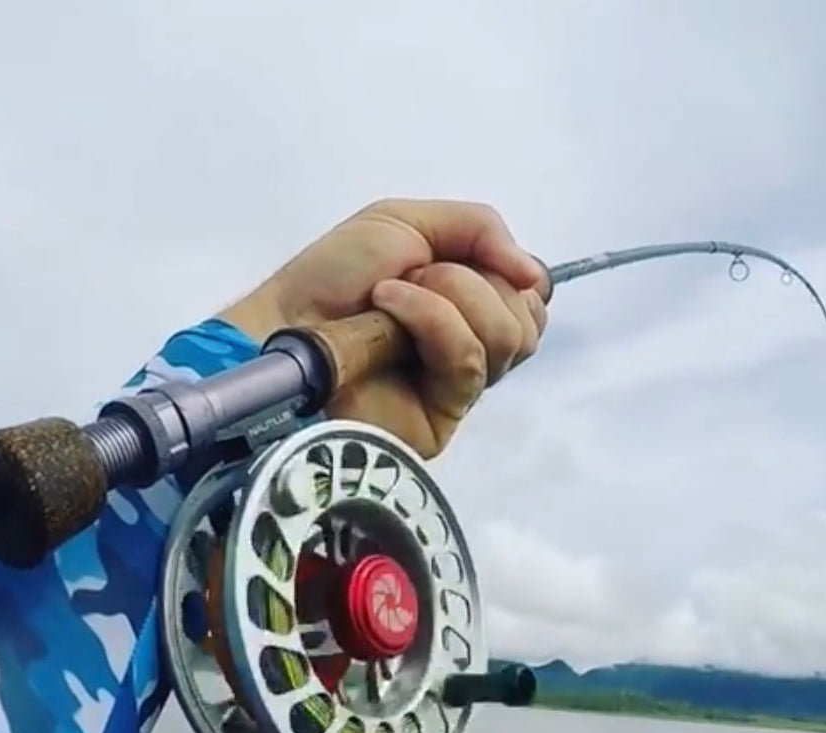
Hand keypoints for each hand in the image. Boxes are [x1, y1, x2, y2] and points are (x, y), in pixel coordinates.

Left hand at [217, 198, 549, 457]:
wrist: (289, 319)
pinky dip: (433, 319)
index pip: (533, 299)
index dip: (513, 274)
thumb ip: (480, 228)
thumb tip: (536, 276)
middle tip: (419, 274)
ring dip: (452, 295)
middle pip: (528, 320)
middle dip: (476, 280)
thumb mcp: (408, 221)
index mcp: (471, 306)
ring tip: (394, 294)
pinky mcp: (443, 418)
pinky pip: (469, 361)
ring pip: (510, 338)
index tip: (471, 257)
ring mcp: (459, 387)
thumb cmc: (336, 275)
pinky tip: (390, 311)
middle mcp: (473, 348)